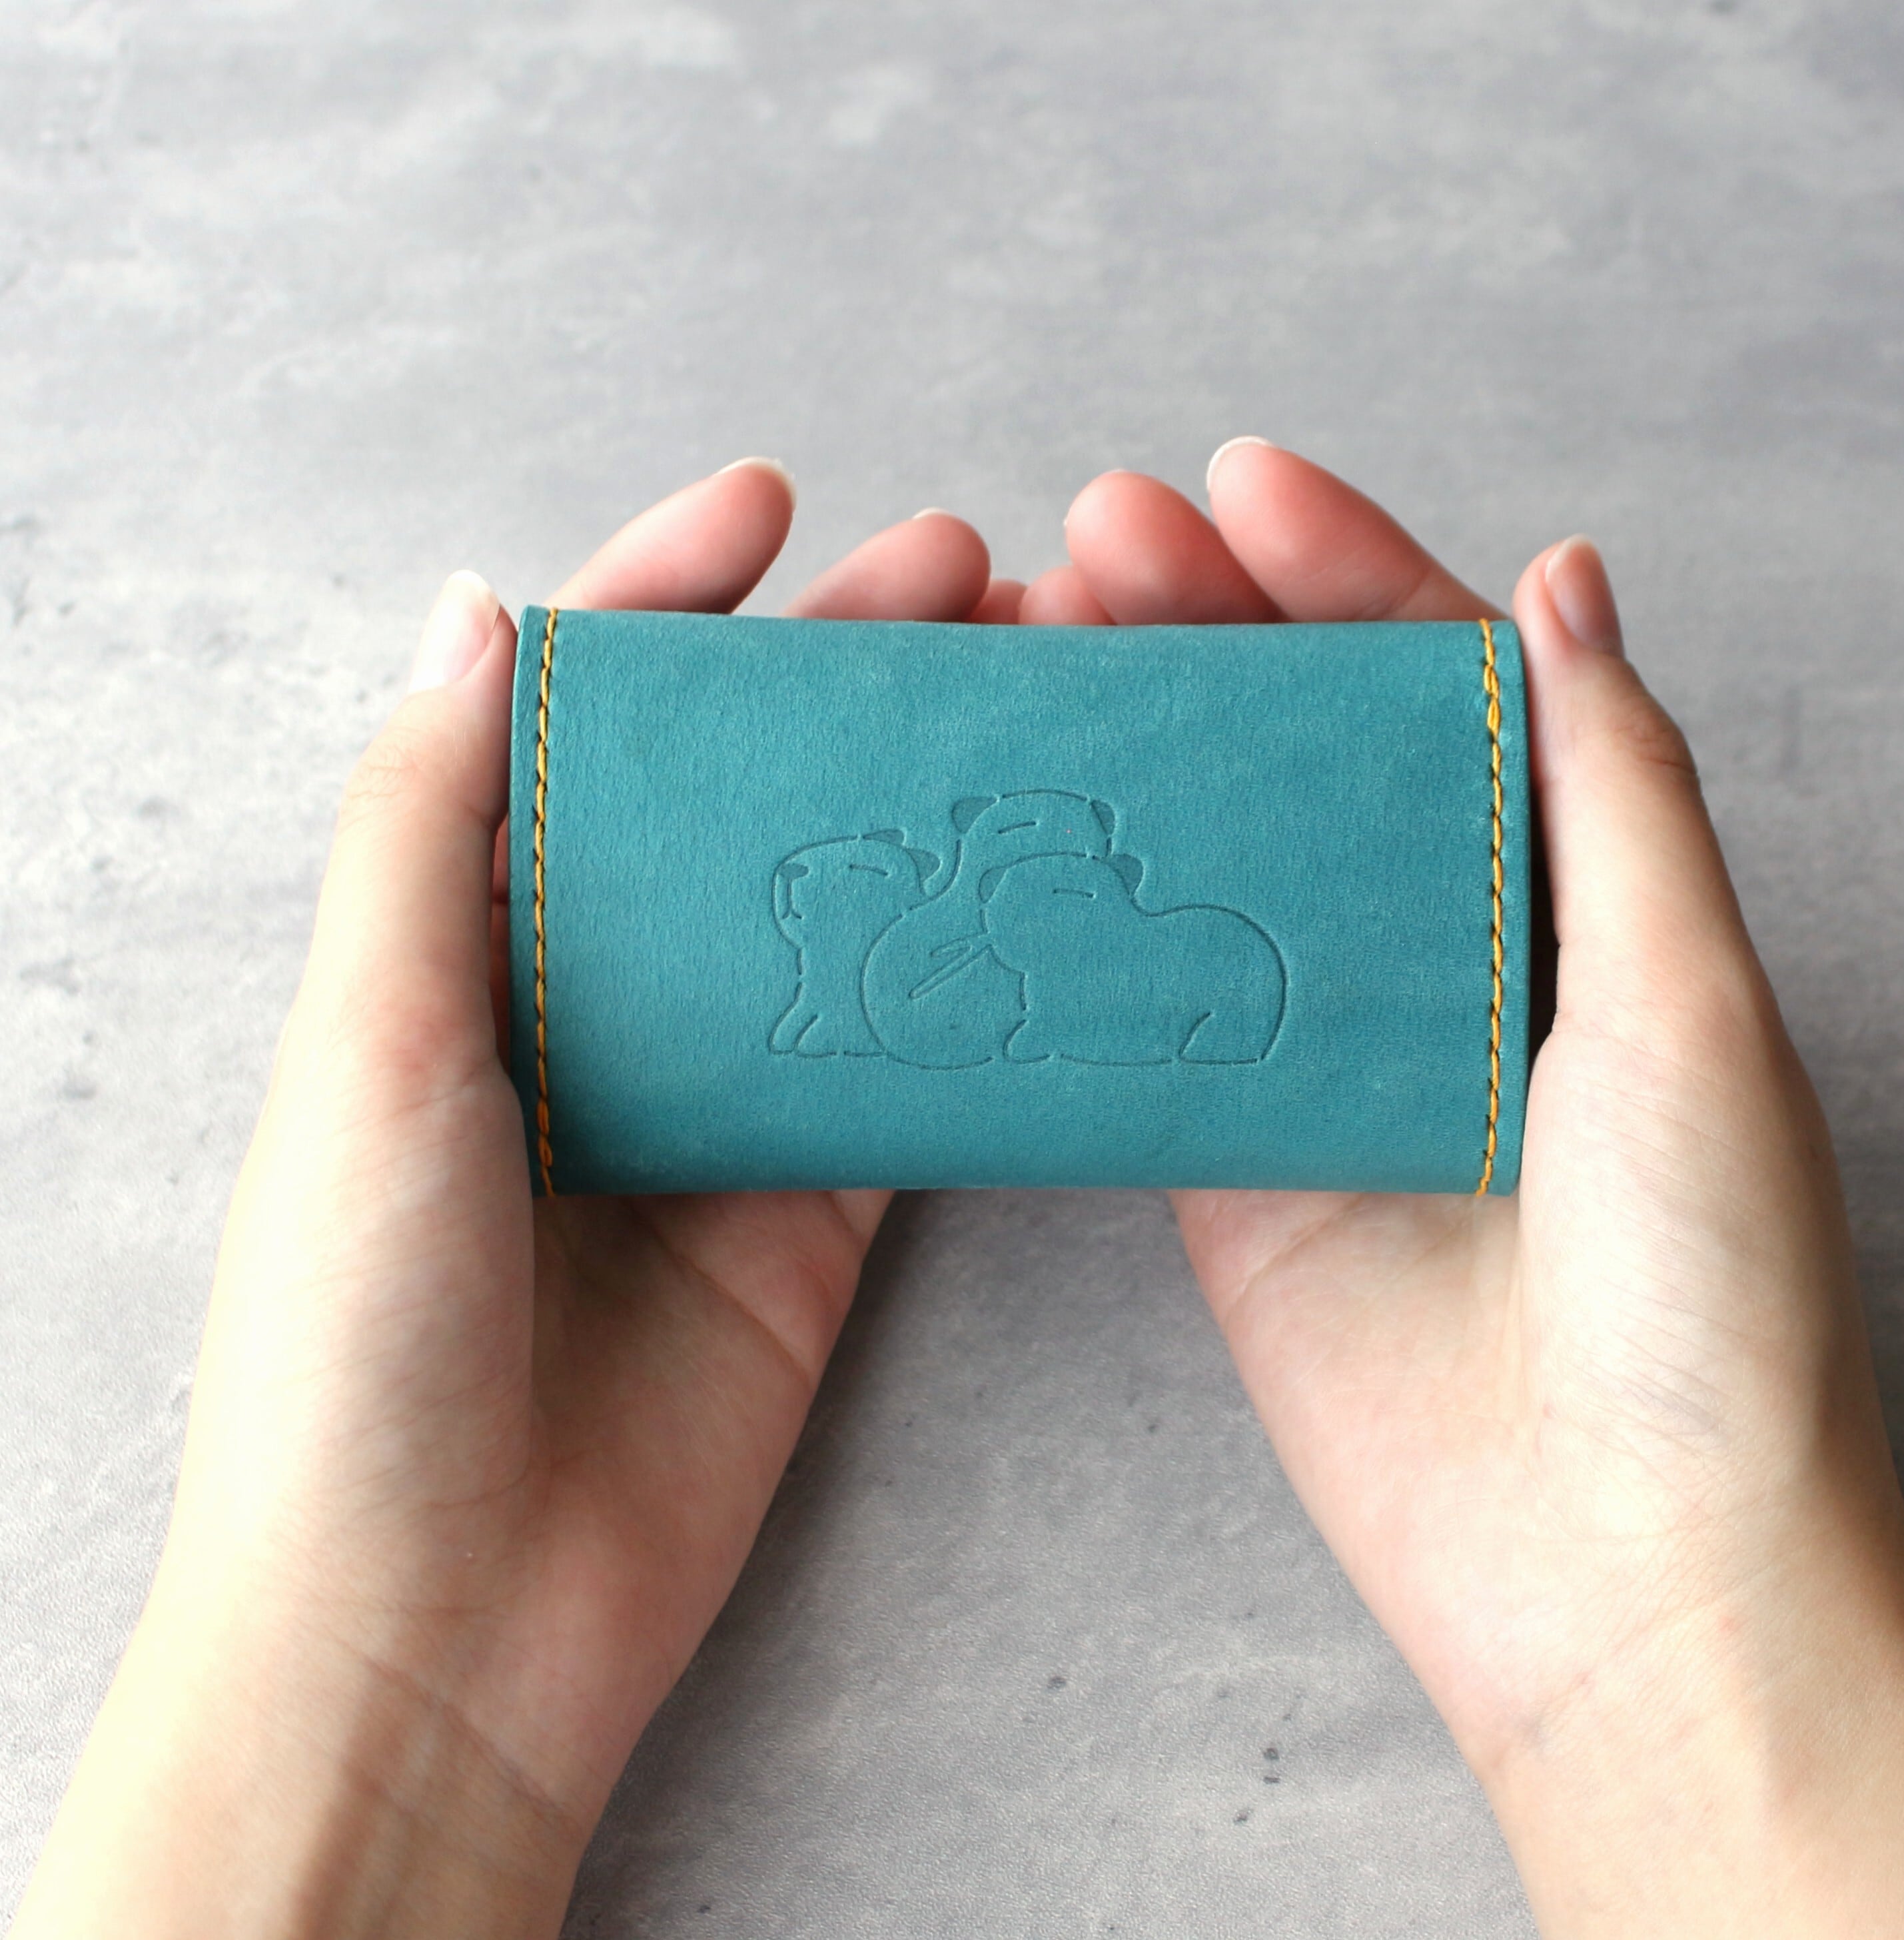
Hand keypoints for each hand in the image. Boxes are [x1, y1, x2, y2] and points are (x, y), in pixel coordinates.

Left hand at [10, 467, 1009, 1939]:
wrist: (443, 1624)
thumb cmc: (359, 1339)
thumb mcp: (373, 1049)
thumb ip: (425, 828)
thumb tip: (473, 614)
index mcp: (466, 944)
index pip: (579, 721)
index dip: (670, 596)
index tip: (775, 506)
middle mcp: (595, 1007)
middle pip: (737, 797)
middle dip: (844, 675)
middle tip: (975, 580)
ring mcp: (714, 1108)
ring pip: (844, 913)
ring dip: (928, 808)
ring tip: (1036, 700)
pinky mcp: (809, 1216)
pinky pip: (906, 1069)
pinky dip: (973, 984)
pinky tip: (1046, 900)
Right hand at [1041, 443, 1903, 1936]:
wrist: (1619, 1571)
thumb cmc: (1704, 1297)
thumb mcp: (1688, 1005)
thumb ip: (1614, 790)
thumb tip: (1569, 579)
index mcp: (1570, 898)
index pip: (1448, 686)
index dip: (1350, 570)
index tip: (1242, 485)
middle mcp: (1442, 960)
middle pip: (1307, 752)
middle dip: (1207, 628)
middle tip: (1091, 541)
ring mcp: (1323, 1055)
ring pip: (1212, 860)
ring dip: (1133, 747)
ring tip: (1034, 643)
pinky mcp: (1231, 1161)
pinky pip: (1146, 1013)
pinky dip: (1083, 920)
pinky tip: (1019, 832)